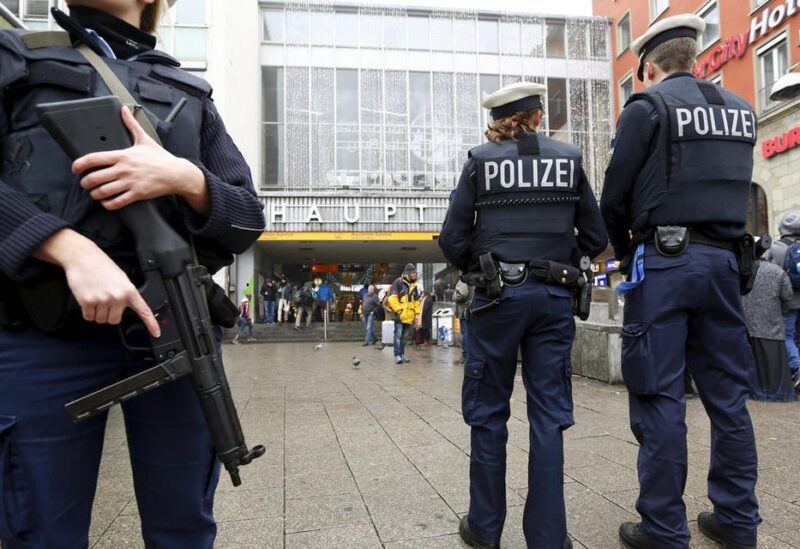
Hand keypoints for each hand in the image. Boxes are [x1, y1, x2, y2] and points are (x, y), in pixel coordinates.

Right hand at [34, 230, 160, 337]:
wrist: (83, 258)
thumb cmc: (102, 267)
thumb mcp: (121, 279)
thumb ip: (126, 294)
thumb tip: (127, 307)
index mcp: (129, 291)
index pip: (143, 310)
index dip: (151, 324)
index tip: (156, 333)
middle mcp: (117, 297)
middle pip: (114, 321)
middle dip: (109, 314)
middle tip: (105, 301)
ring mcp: (102, 300)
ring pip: (101, 320)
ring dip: (97, 313)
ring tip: (97, 296)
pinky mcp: (87, 301)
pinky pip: (88, 317)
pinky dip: (87, 312)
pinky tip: (88, 299)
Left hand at [72, 107, 207, 213]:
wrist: (176, 173)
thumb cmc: (160, 158)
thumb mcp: (144, 139)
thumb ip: (131, 124)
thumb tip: (124, 109)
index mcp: (122, 155)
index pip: (93, 158)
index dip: (79, 164)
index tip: (75, 169)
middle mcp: (124, 169)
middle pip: (94, 178)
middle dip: (85, 183)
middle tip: (86, 183)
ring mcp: (130, 182)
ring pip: (103, 192)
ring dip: (95, 194)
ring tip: (95, 193)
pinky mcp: (137, 194)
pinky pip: (117, 202)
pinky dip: (108, 204)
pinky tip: (107, 202)